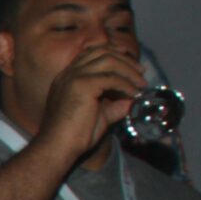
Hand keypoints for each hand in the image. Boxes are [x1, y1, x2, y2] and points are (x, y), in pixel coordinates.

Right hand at [29, 40, 144, 165]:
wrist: (59, 148)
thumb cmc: (75, 136)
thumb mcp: (99, 115)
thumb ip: (114, 105)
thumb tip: (132, 101)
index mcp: (67, 78)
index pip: (91, 53)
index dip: (114, 53)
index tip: (131, 62)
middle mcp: (68, 73)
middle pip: (101, 51)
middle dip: (125, 58)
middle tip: (141, 72)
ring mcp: (73, 78)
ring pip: (108, 60)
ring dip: (128, 70)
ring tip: (140, 83)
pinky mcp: (81, 85)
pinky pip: (111, 78)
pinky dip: (126, 84)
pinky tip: (133, 94)